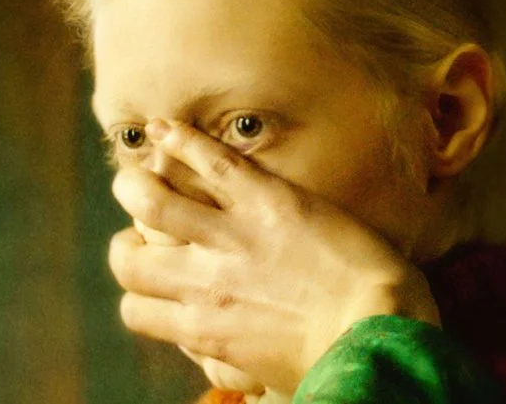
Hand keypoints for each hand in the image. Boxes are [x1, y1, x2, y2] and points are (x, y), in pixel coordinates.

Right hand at [109, 119, 439, 393]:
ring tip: (139, 175)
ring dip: (134, 185)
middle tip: (144, 231)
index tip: (157, 279)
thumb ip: (229, 362)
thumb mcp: (269, 378)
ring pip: (151, 201)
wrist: (379, 330)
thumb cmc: (333, 363)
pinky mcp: (264, 200)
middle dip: (126, 243)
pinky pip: (210, 162)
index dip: (140, 292)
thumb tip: (213, 357)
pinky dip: (181, 140)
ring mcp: (230, 237)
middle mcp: (201, 282)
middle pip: (128, 260)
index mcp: (201, 328)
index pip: (136, 309)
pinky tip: (165, 127)